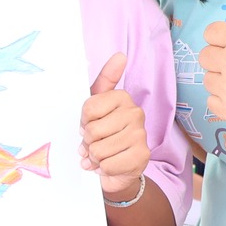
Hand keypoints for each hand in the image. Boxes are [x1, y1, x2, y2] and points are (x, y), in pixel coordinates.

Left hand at [82, 53, 150, 200]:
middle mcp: (136, 113)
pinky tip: (109, 165)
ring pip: (98, 149)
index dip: (83, 121)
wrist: (117, 169)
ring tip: (101, 155)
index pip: (89, 109)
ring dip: (94, 157)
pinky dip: (103, 168)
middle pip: (92, 130)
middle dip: (88, 142)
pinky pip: (108, 165)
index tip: (89, 124)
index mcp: (123, 98)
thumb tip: (120, 55)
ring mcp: (141, 135)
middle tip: (95, 143)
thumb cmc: (104, 135)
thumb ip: (104, 80)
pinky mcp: (142, 157)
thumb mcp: (96, 107)